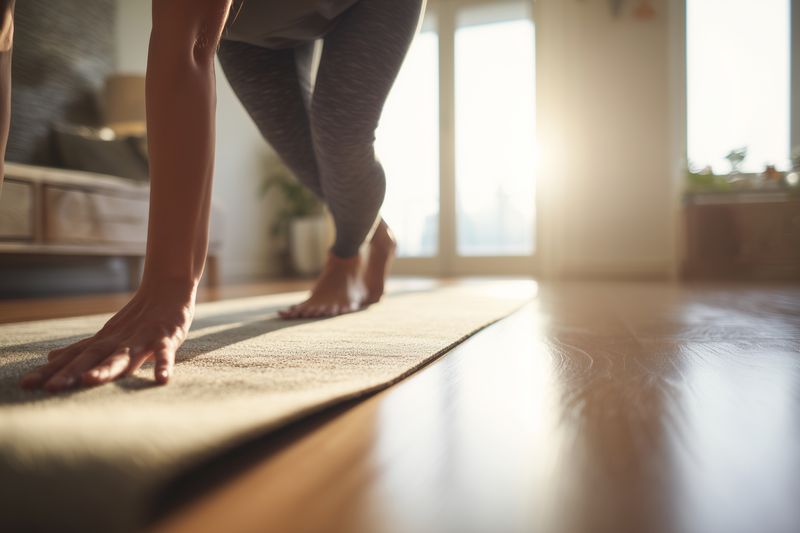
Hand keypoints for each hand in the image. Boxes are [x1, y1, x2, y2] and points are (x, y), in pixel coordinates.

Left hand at [20, 281, 195, 391]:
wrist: (168, 289)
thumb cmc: (138, 317)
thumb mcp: (107, 334)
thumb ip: (82, 349)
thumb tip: (51, 358)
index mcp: (104, 343)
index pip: (72, 358)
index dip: (50, 372)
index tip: (26, 385)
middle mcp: (118, 342)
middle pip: (91, 358)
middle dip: (72, 373)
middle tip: (52, 388)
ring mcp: (142, 340)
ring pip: (123, 356)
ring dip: (107, 368)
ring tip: (91, 380)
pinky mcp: (166, 338)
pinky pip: (164, 353)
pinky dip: (163, 364)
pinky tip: (161, 379)